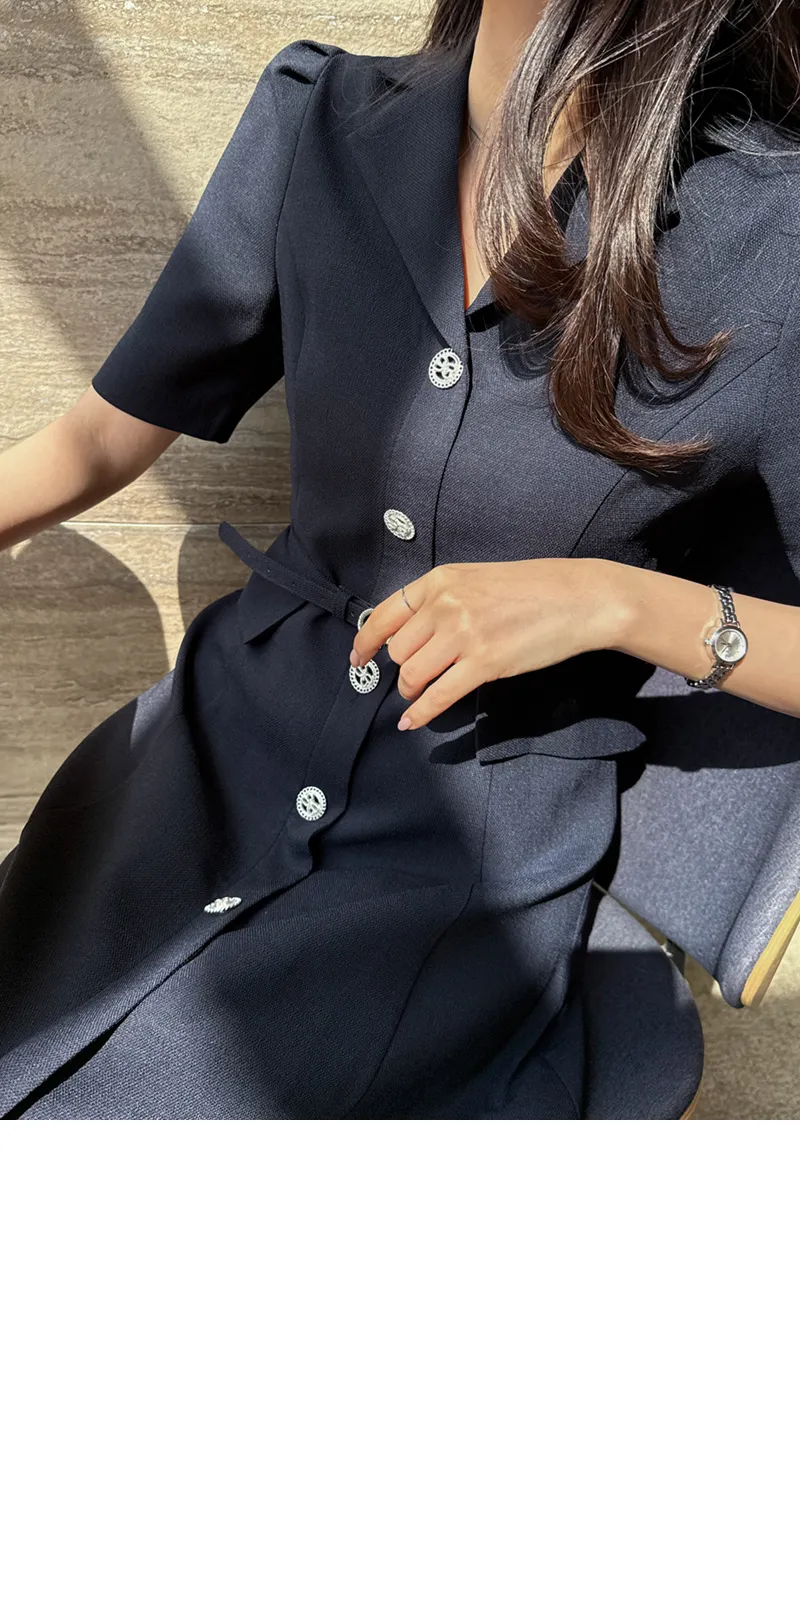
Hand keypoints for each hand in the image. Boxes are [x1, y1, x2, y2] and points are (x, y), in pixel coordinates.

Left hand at [350, 557, 624, 729]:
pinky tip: (413, 723)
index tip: (358, 659)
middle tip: (412, 679)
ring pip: (412, 674)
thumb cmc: (534, 589)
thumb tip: (413, 631)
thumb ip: (444, 600)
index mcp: (440, 580)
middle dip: (400, 669)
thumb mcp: (478, 580)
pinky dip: (421, 713)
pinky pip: (438, 695)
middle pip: (398, 649)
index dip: (365, 642)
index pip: (384, 614)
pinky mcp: (484, 663)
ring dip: (411, 691)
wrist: (579, 598)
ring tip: (419, 696)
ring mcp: (464, 634)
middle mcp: (445, 605)